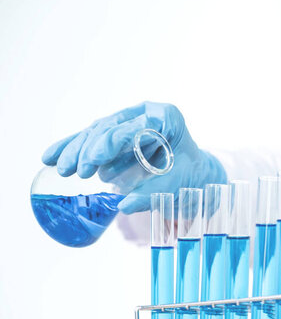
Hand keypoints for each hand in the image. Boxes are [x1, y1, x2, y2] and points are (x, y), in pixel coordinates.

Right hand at [42, 101, 226, 212]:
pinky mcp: (116, 130)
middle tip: (74, 172)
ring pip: (97, 131)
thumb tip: (124, 206)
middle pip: (111, 127)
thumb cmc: (188, 176)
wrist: (192, 172)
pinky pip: (90, 138)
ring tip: (62, 170)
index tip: (93, 160)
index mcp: (167, 118)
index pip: (135, 127)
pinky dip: (71, 147)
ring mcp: (129, 119)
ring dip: (76, 150)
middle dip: (89, 149)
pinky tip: (49, 157)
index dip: (111, 142)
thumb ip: (152, 195)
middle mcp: (146, 113)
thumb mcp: (176, 186)